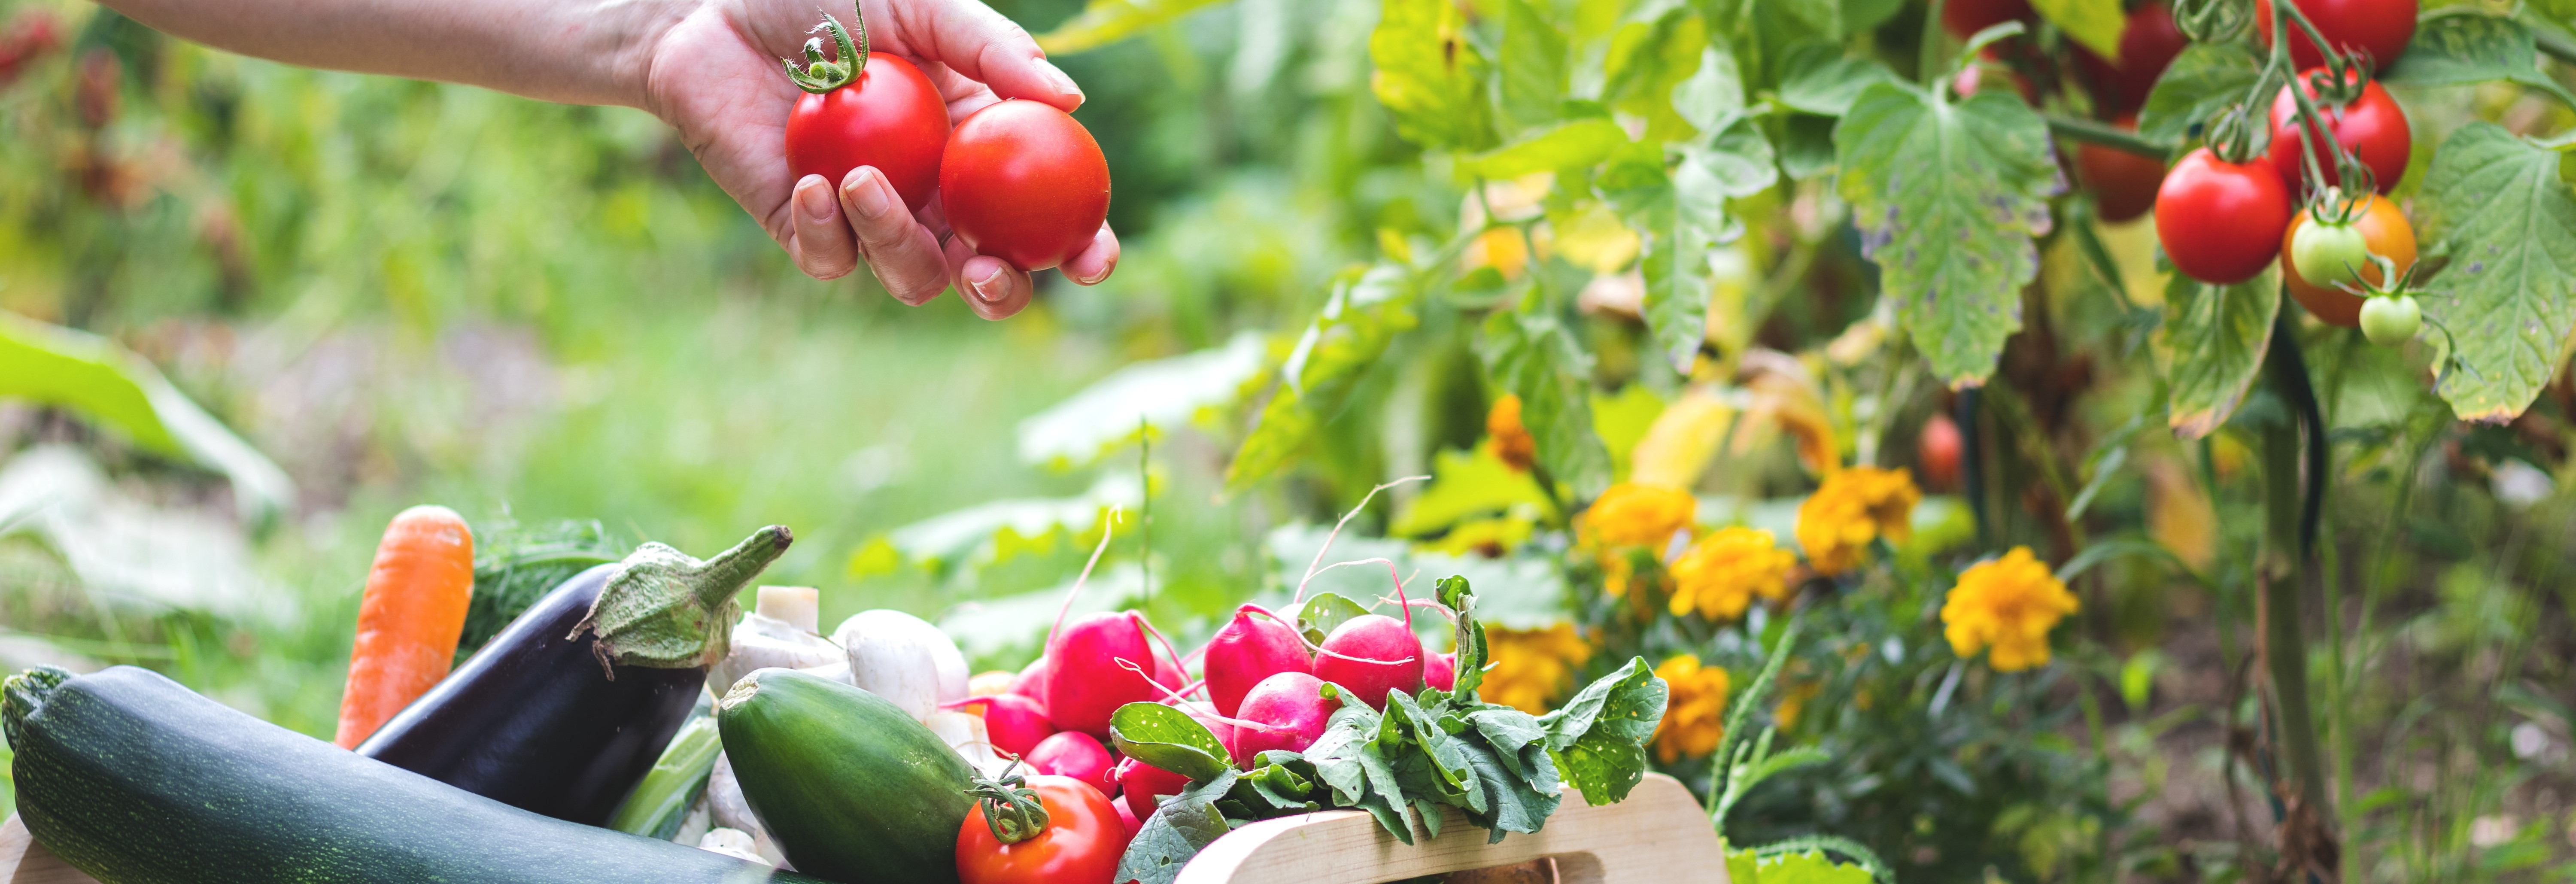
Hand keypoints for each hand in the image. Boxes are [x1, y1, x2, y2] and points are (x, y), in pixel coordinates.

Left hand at [635, 0, 1117, 317]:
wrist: (719, 8)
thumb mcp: (925, 5)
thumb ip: (994, 50)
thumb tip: (1072, 101)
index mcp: (980, 150)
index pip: (1047, 215)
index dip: (1082, 247)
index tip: (1092, 258)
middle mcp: (936, 196)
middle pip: (989, 278)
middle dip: (1000, 292)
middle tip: (984, 269)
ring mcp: (872, 218)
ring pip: (913, 278)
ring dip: (897, 243)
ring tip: (861, 180)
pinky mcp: (806, 227)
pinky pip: (832, 261)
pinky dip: (830, 232)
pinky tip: (816, 183)